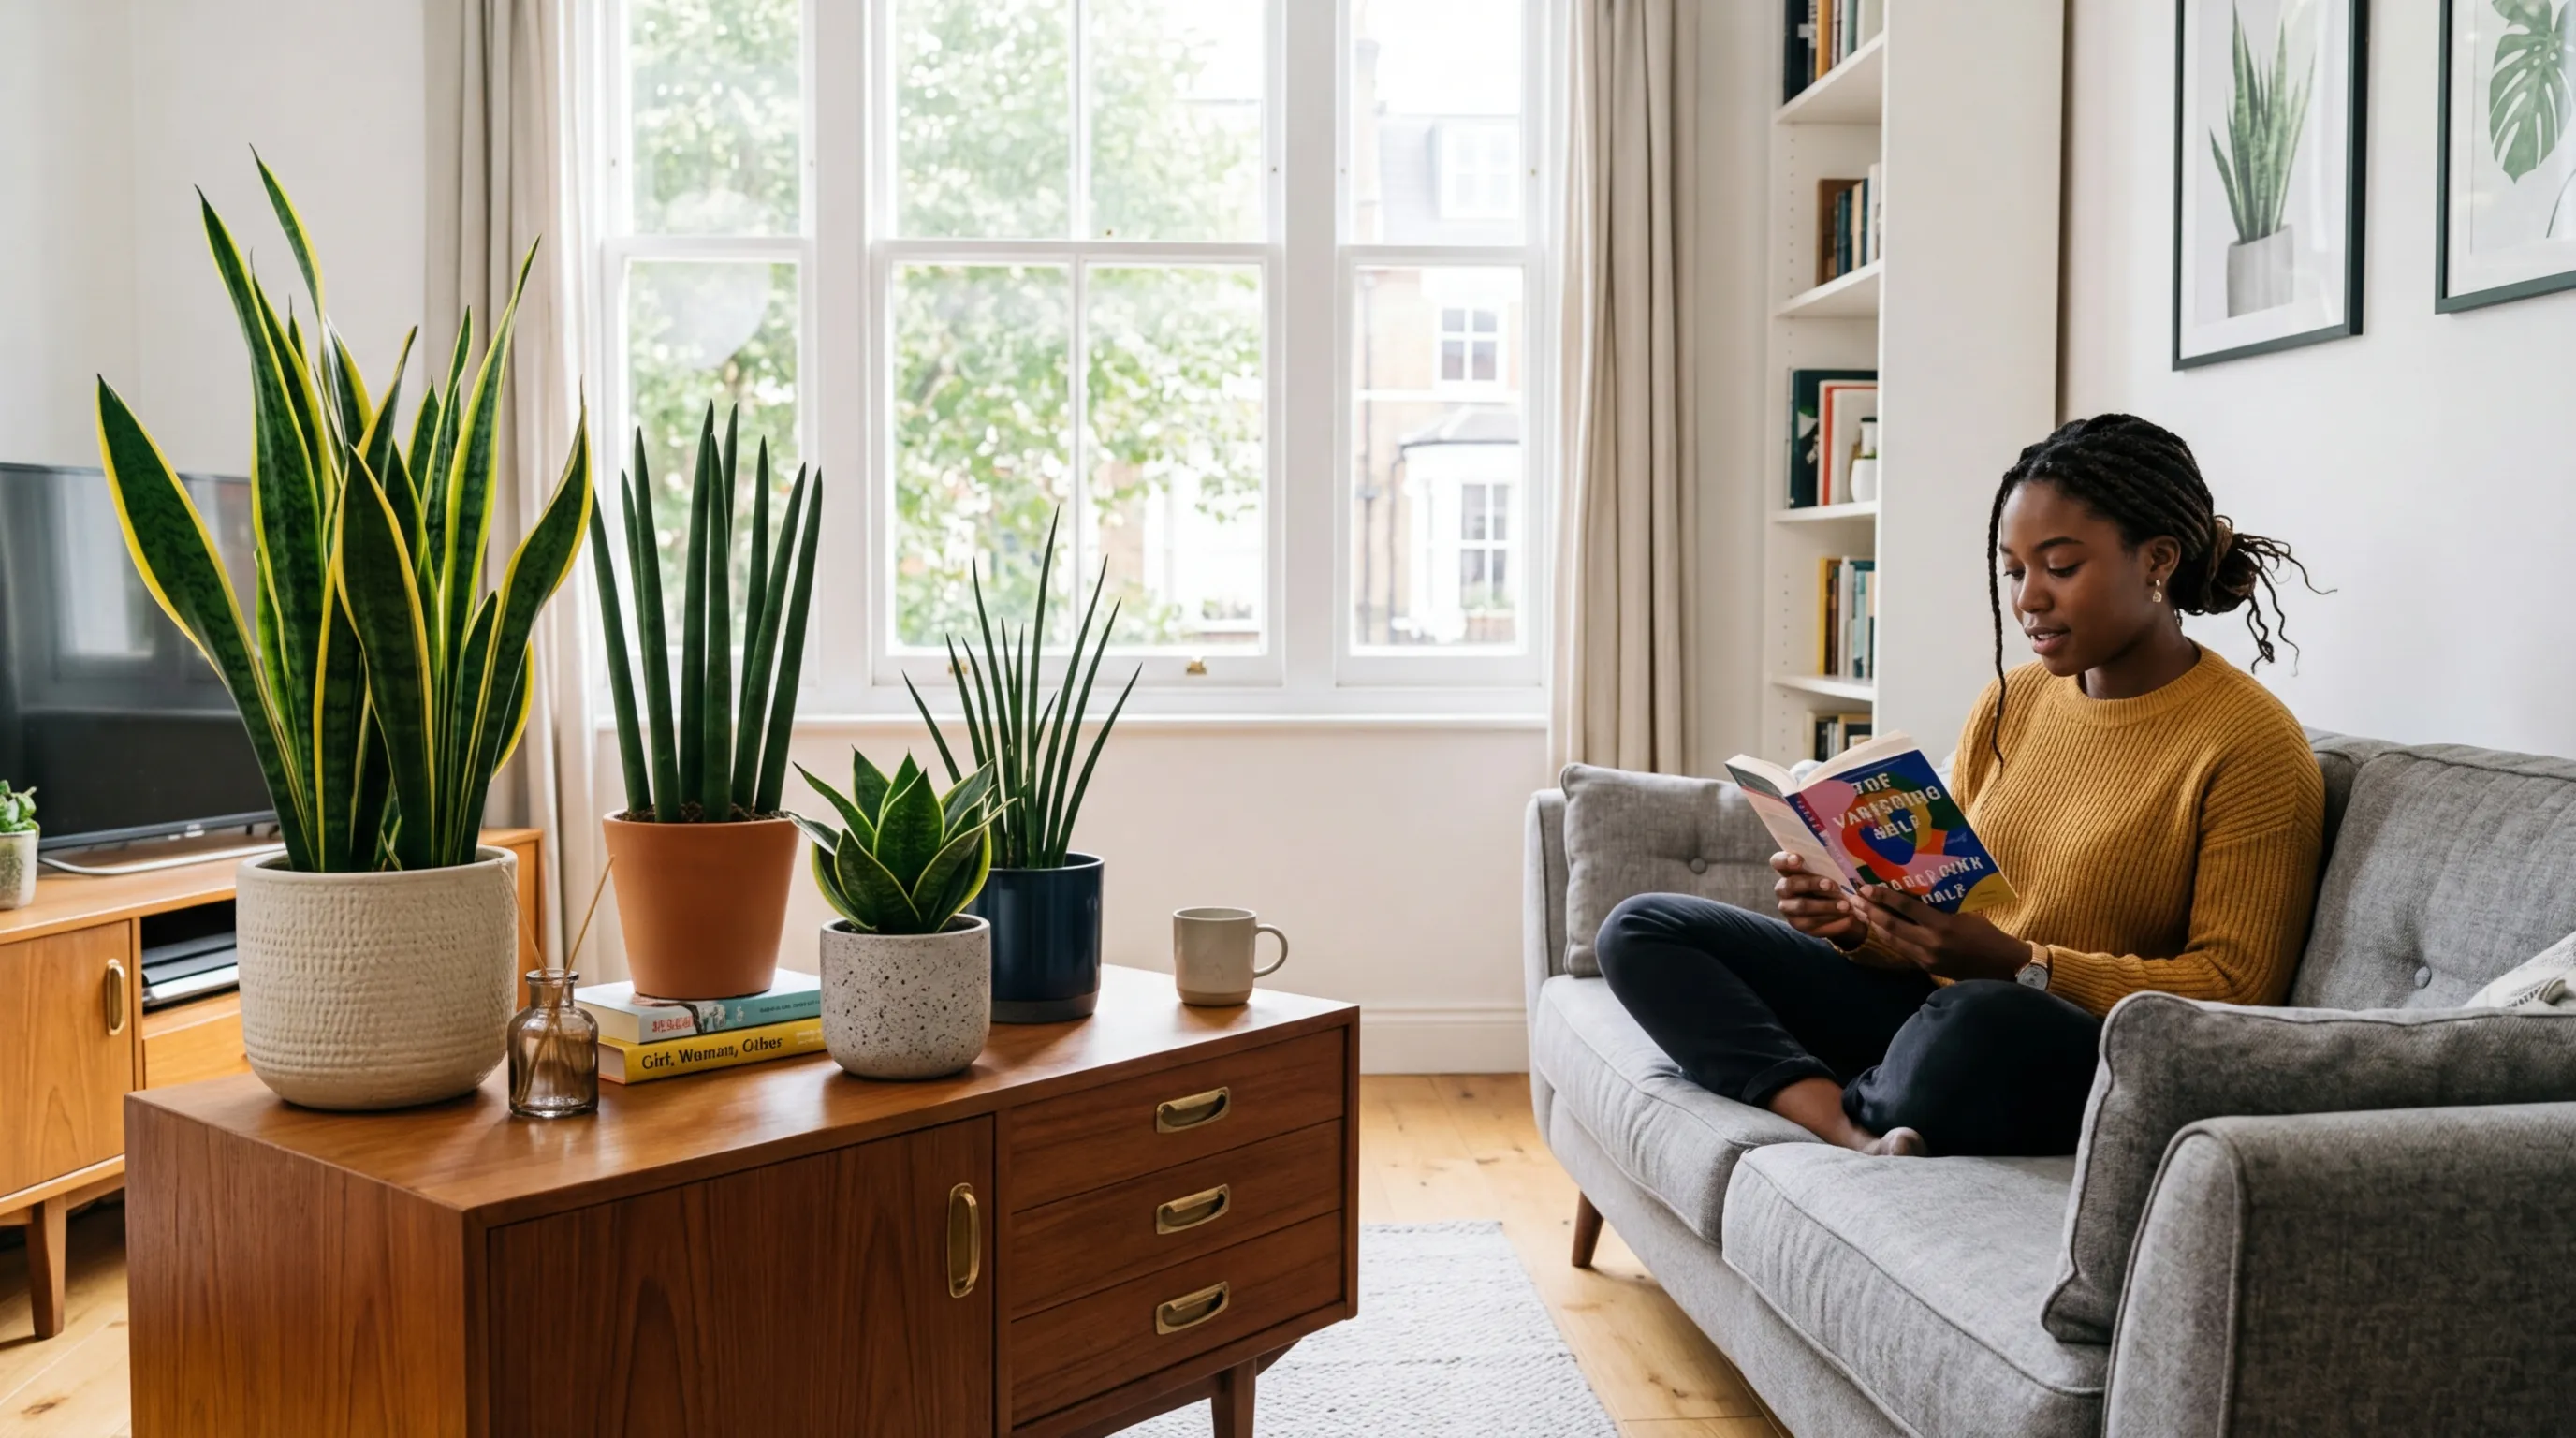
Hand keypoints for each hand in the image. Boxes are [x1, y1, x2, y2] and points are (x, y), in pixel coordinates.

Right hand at [1769, 852, 1869, 952]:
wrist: (1836, 907)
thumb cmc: (1830, 881)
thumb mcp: (1829, 872)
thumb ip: (1828, 867)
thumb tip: (1841, 865)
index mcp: (1788, 870)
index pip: (1778, 862)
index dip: (1785, 860)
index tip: (1799, 859)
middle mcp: (1783, 890)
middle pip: (1791, 885)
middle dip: (1811, 884)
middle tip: (1832, 885)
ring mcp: (1789, 910)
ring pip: (1803, 907)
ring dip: (1826, 906)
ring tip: (1846, 906)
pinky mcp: (1799, 925)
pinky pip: (1814, 924)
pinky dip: (1833, 922)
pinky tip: (1848, 919)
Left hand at [1851, 884, 2030, 980]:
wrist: (2002, 966)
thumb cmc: (1988, 934)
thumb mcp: (1966, 913)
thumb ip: (1941, 906)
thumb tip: (1918, 891)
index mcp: (1943, 925)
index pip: (1906, 908)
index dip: (1883, 897)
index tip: (1866, 888)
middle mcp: (1930, 943)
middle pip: (1891, 926)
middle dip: (1870, 911)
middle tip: (1854, 899)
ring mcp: (1926, 958)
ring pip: (1892, 940)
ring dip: (1874, 925)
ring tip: (1860, 912)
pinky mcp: (1926, 967)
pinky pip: (1901, 950)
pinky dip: (1888, 937)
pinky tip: (1879, 928)